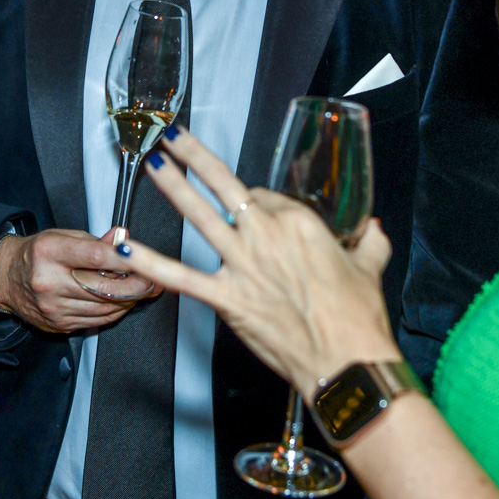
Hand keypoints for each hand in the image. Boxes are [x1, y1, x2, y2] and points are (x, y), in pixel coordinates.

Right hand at [0, 228, 157, 332]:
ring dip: (129, 300)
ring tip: (142, 290)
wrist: (6, 277)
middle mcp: (50, 282)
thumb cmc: (36, 253)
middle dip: (136, 286)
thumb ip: (95, 241)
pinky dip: (114, 311)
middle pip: (104, 288)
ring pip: (104, 308)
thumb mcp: (62, 236)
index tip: (145, 259)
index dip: (124, 259)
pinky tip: (122, 301)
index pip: (94, 256)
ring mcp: (54, 307)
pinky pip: (96, 321)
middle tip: (155, 281)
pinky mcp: (58, 324)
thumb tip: (122, 241)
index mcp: (50, 252)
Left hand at [119, 128, 399, 395]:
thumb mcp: (369, 268)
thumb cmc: (359, 318)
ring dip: (173, 187)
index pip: (264, 198)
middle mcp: (266, 235)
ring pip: (200, 216)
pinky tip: (124, 247)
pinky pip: (180, 276)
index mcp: (300, 222)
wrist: (347, 362)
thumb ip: (369, 242)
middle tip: (171, 136)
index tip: (255, 211)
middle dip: (194, 156)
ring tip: (151, 164)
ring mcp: (242, 265)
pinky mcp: (226, 299)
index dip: (257, 203)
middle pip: (225, 186)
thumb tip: (374, 230)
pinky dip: (148, 262)